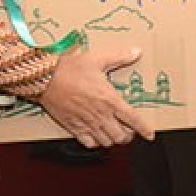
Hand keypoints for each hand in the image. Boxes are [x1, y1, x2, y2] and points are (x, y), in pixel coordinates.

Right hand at [39, 46, 153, 147]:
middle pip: (122, 136)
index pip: (133, 119)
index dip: (144, 129)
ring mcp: (87, 123)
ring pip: (107, 142)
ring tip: (114, 132)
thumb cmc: (70, 68)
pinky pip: (89, 143)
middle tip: (129, 130)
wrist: (45, 78)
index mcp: (109, 99)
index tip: (150, 134)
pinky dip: (96, 142)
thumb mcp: (98, 59)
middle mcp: (101, 115)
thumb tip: (136, 52)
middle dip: (129, 135)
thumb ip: (119, 57)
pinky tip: (96, 135)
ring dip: (113, 139)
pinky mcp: (74, 127)